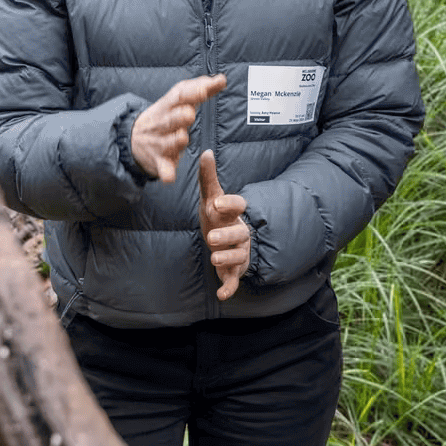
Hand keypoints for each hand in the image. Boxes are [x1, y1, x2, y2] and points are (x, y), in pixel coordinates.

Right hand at [130, 74, 225, 181]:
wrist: (132, 138)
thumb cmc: (165, 115)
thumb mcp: (177, 100)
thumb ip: (201, 88)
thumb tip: (222, 79)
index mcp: (169, 105)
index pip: (180, 96)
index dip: (193, 92)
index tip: (205, 90)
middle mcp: (163, 123)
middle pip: (172, 118)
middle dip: (180, 116)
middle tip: (189, 114)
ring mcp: (160, 143)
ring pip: (169, 142)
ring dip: (176, 140)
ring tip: (182, 138)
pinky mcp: (159, 161)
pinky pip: (163, 168)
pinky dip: (165, 172)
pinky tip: (169, 177)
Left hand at [198, 150, 250, 300]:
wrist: (226, 241)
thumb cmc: (218, 217)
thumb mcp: (210, 197)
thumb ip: (208, 177)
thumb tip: (205, 151)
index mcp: (234, 214)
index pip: (238, 205)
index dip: (229, 204)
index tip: (217, 202)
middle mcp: (240, 232)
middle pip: (239, 233)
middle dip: (226, 235)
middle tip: (211, 237)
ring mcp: (239, 253)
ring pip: (238, 256)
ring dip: (228, 258)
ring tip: (214, 257)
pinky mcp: (234, 271)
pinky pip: (234, 280)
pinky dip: (230, 287)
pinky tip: (222, 295)